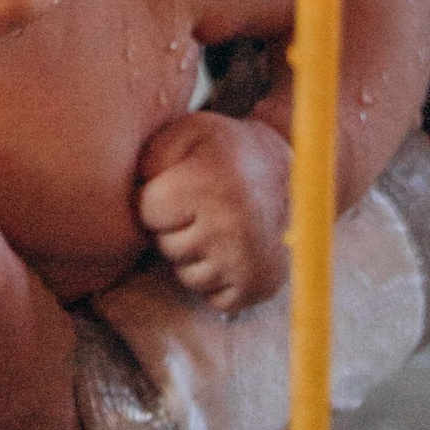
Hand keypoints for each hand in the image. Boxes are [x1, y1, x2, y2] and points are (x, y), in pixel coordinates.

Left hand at [135, 110, 291, 314]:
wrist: (295, 178)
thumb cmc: (229, 154)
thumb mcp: (189, 132)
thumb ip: (151, 153)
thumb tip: (133, 189)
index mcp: (206, 184)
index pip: (147, 211)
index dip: (158, 198)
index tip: (181, 185)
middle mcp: (229, 227)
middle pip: (165, 246)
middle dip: (176, 228)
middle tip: (203, 207)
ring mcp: (246, 261)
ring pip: (187, 276)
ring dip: (196, 256)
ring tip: (219, 226)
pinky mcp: (260, 286)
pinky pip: (214, 298)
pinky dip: (218, 279)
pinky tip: (232, 250)